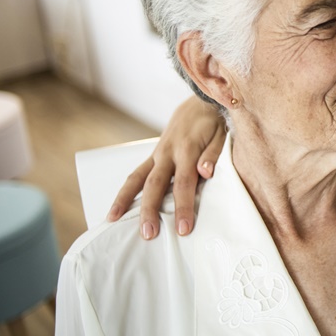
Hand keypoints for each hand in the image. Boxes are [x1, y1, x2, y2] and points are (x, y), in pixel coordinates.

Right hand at [107, 95, 225, 238]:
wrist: (201, 100)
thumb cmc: (215, 121)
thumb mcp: (222, 135)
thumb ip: (213, 155)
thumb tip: (205, 172)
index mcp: (187, 149)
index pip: (184, 183)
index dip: (183, 206)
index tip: (184, 228)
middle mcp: (167, 152)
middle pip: (155, 184)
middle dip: (150, 210)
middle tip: (149, 234)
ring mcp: (157, 154)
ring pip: (136, 178)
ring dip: (125, 200)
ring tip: (113, 221)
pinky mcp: (153, 156)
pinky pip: (135, 174)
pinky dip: (125, 191)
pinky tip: (117, 208)